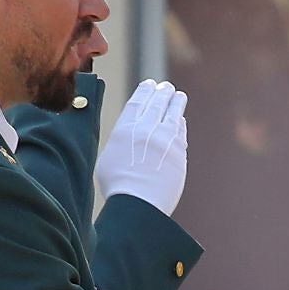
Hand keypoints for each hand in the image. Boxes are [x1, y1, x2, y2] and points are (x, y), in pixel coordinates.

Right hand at [94, 78, 187, 215]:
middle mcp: (147, 130)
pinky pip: (180, 133)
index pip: (138, 103)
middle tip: (166, 87)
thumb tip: (129, 134)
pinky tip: (180, 121)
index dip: (145, 92)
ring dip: (176, 103)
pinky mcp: (179, 153)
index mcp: (125, 129)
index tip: (150, 85)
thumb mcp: (108, 158)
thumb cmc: (118, 187)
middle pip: (157, 104)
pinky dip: (180, 124)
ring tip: (178, 96)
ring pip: (173, 114)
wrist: (139, 205)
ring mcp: (165, 140)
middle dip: (162, 93)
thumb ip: (121, 141)